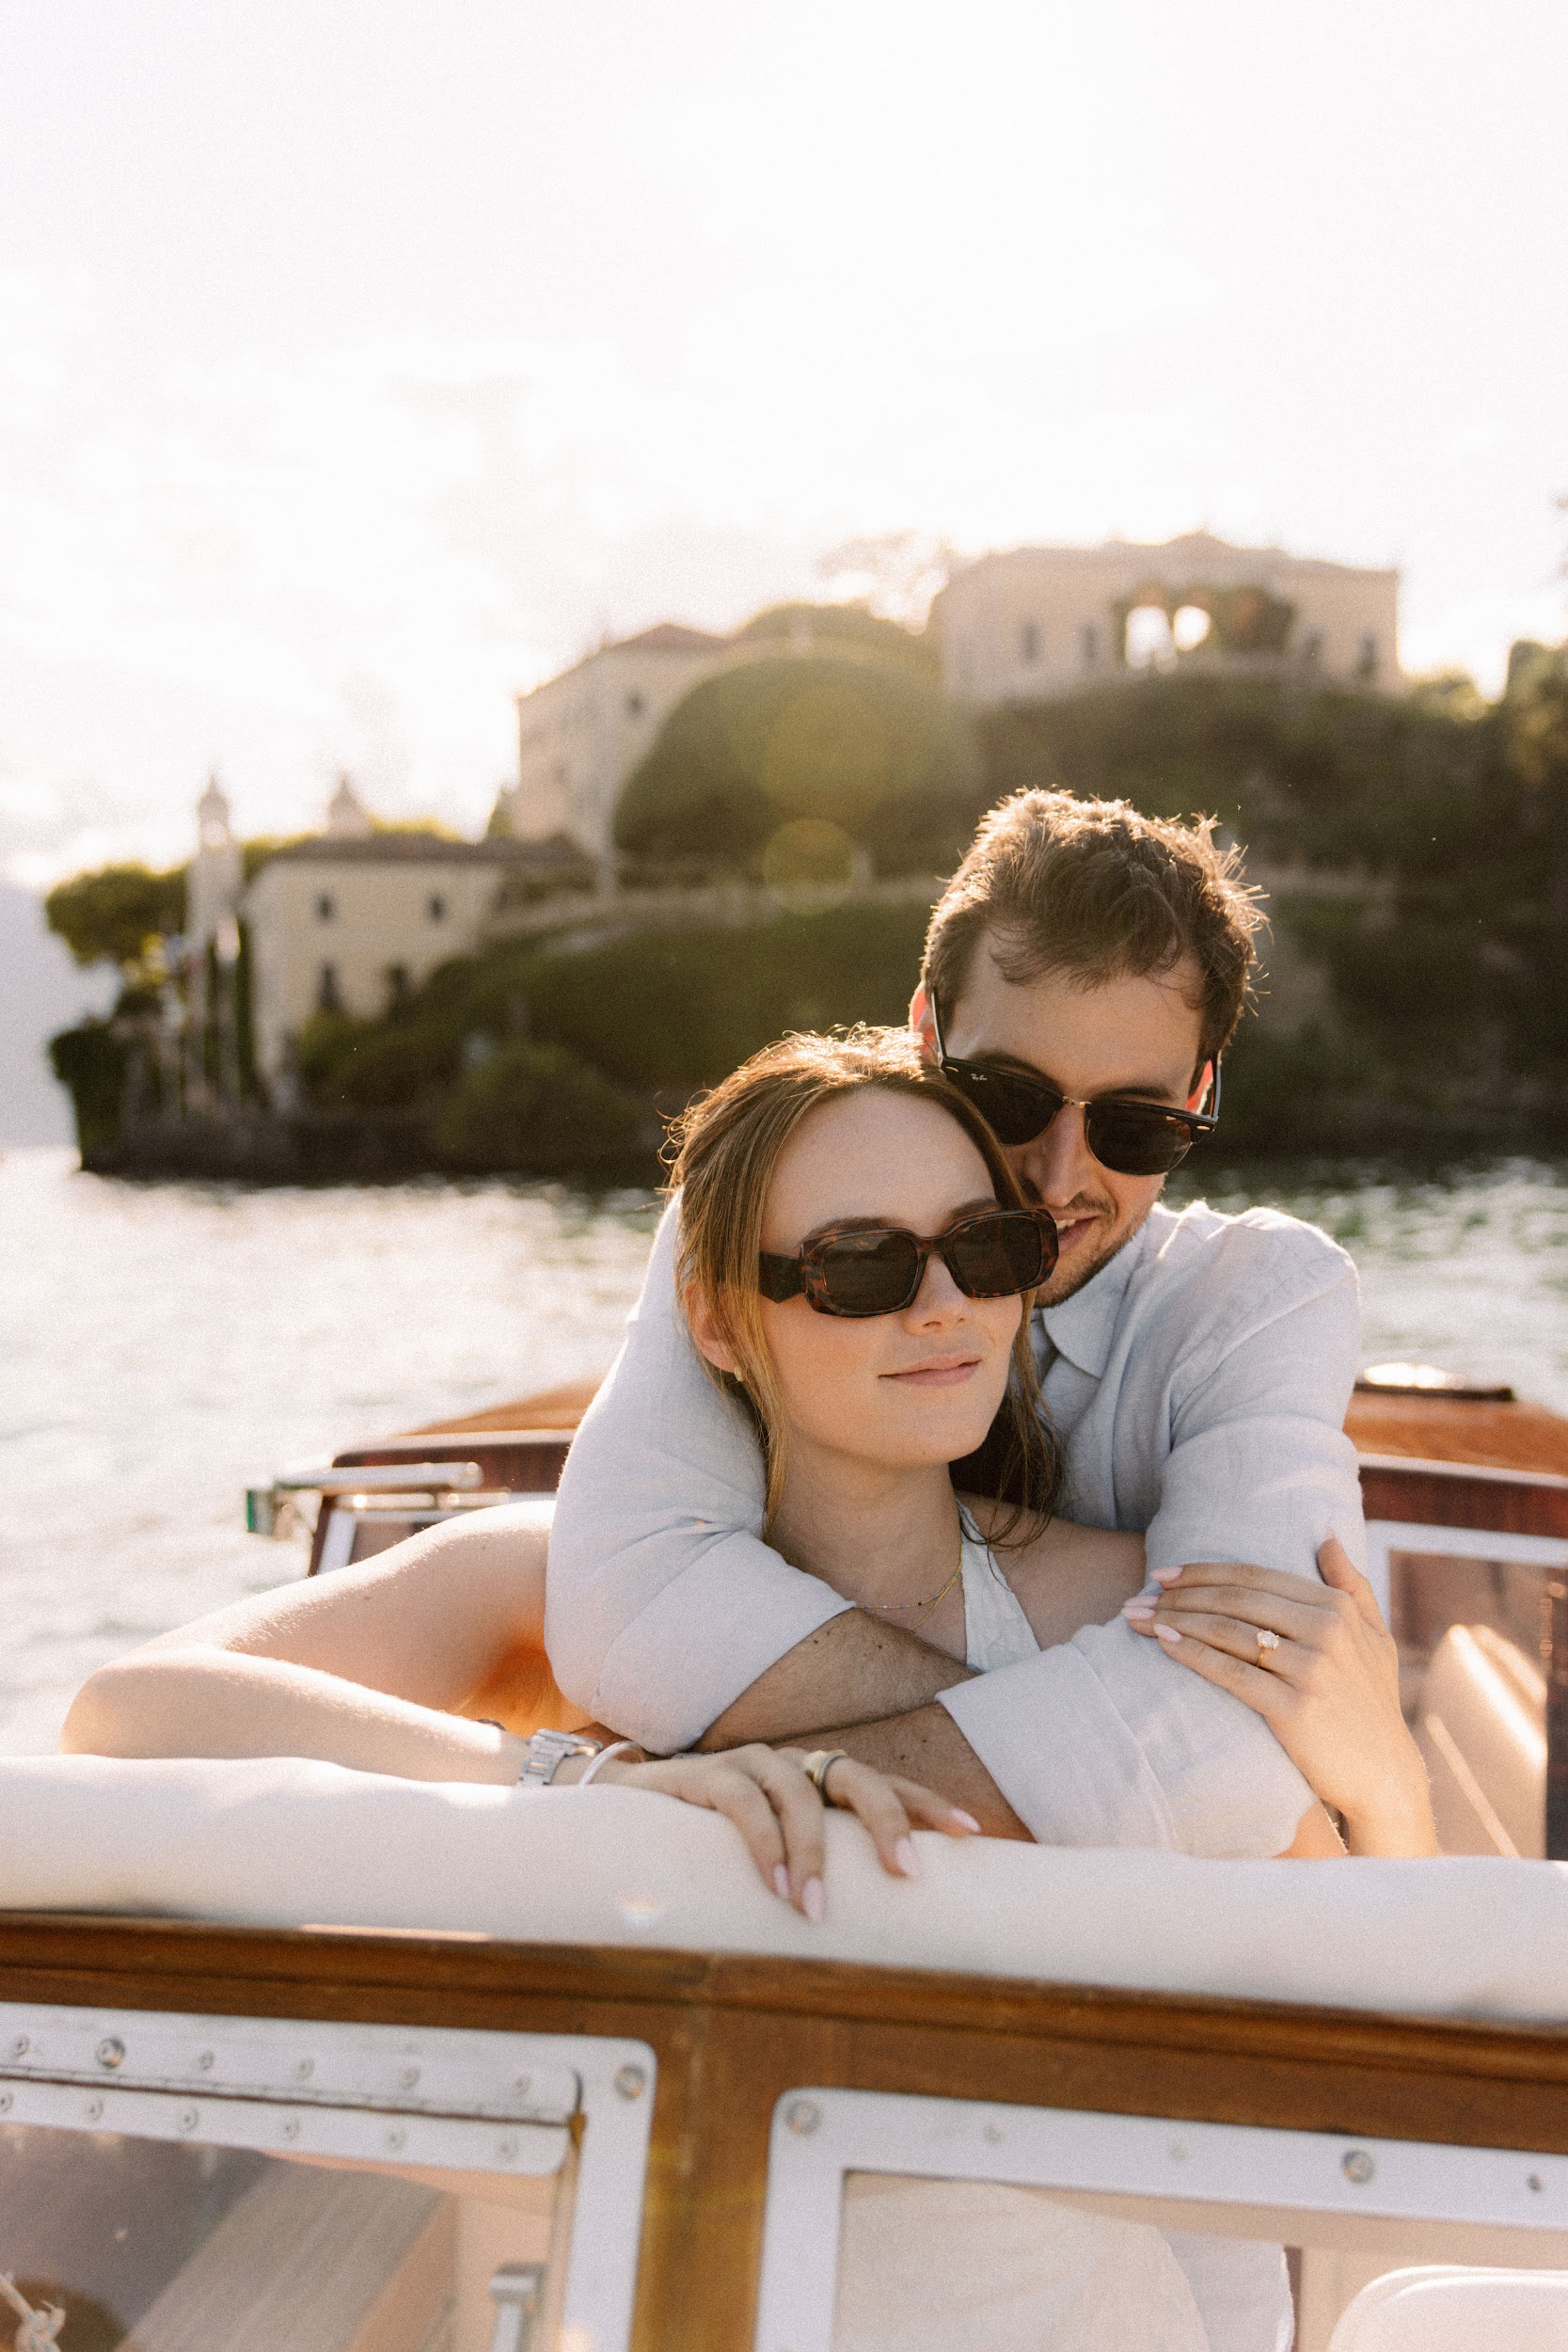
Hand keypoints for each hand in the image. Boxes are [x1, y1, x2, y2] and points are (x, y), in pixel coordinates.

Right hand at [587, 1743, 979, 1918]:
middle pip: (856, 1775)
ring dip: (812, 1852)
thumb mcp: (778, 1861)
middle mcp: (793, 1765)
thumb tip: (880, 1942)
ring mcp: (750, 1764)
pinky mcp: (705, 1775)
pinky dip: (762, 1842)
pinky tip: (772, 1885)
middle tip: (909, 1874)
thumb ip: (821, 1877)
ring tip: (814, 1909)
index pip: (885, 1784)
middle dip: (888, 1820)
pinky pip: (741, 1801)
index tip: (972, 1833)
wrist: (629, 1810)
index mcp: (819, 1782)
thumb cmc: (717, 1847)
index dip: (927, 1804)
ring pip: (798, 1792)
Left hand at [1123, 1538, 1437, 1856]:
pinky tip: (1163, 1643)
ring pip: (1227, 1632)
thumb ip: (1352, 1584)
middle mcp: (1327, 1631)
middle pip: (1235, 1600)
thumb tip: (1326, 1536)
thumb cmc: (1370, 1703)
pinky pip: (1232, 1673)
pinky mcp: (1295, 1708)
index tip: (1163, 1574)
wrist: (1384, 1776)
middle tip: (1136, 1597)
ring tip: (1135, 1619)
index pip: (1255, 1577)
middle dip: (1178, 1595)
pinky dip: (1193, 1654)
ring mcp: (1312, 1669)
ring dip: (1174, 1620)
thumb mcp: (1374, 1637)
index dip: (1204, 1572)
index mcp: (1338, 1607)